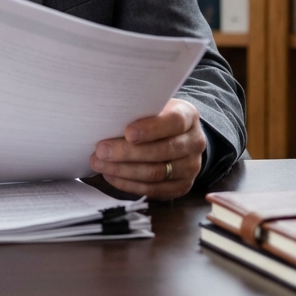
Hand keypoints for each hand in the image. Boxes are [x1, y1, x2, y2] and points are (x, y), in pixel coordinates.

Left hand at [90, 98, 204, 198]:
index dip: (151, 129)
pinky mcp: (181, 186)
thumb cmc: (157, 117)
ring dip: (123, 170)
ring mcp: (191, 167)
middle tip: (101, 151)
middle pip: (161, 151)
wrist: (177, 136)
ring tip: (100, 164)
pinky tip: (111, 176)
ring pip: (155, 173)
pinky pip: (153, 190)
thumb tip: (107, 121)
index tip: (128, 133)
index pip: (174, 122)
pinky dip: (129, 184)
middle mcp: (195, 142)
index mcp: (188, 116)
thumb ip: (138, 112)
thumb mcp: (153, 106)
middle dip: (127, 153)